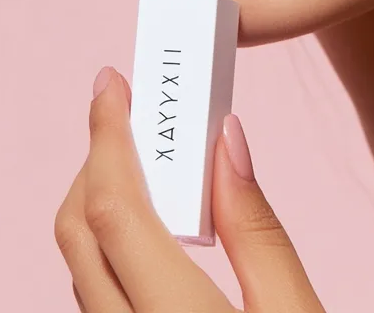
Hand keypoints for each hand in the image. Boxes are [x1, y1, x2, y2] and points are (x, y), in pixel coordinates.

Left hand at [55, 66, 326, 311]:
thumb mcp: (295, 309)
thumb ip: (257, 227)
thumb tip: (226, 136)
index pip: (114, 209)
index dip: (107, 135)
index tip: (113, 83)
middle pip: (79, 231)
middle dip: (98, 158)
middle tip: (128, 109)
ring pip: (79, 262)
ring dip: (100, 199)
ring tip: (145, 156)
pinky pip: (94, 290)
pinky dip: (108, 241)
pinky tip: (149, 221)